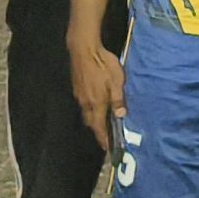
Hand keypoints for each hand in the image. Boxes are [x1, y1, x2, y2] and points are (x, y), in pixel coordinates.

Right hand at [70, 32, 125, 150]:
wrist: (83, 49)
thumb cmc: (103, 64)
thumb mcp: (117, 80)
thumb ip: (118, 99)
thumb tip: (121, 116)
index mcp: (96, 103)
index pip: (99, 127)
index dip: (103, 139)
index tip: (108, 148)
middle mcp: (85, 102)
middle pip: (91, 123)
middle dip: (99, 131)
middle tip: (108, 136)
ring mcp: (79, 95)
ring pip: (87, 114)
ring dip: (95, 120)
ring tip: (104, 122)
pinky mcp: (77, 88)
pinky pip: (84, 105)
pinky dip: (91, 110)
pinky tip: (98, 105)